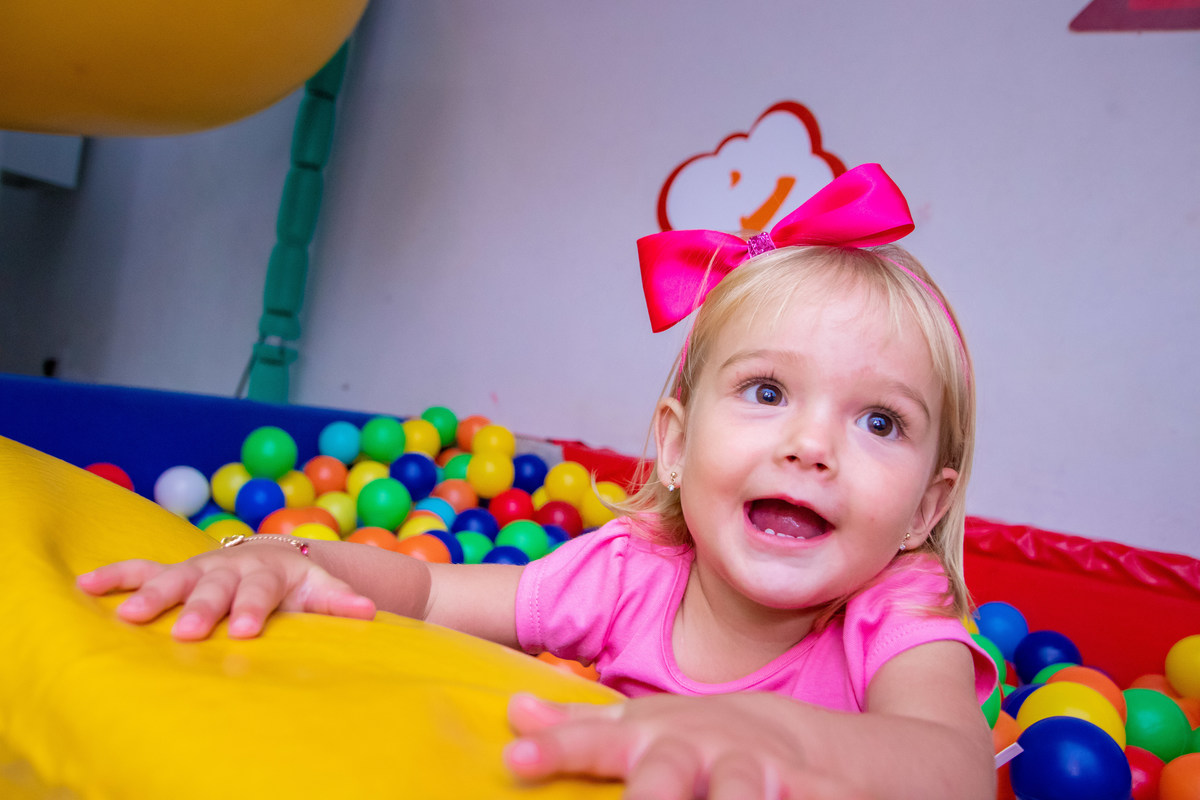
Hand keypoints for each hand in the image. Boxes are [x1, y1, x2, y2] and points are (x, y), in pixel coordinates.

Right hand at [76, 542, 375, 640]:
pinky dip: (115, 575)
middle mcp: (230, 565)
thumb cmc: (299, 585)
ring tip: (128, 617)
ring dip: (152, 595)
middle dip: (201, 608)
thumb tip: (368, 611)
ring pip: (174, 578)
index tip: (247, 631)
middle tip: (188, 633)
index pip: (261, 592)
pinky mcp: (177, 569)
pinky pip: (142, 567)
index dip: (253, 610)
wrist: (280, 558)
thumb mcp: (322, 590)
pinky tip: (84, 586)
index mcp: (269, 572)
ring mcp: (200, 566)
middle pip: (215, 587)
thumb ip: (340, 602)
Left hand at [503, 692, 872, 799]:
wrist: (803, 738)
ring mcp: (758, 771)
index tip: (517, 759)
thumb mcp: (646, 725)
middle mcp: (704, 749)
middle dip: (646, 795)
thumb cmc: (703, 737)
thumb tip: (514, 710)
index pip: (601, 740)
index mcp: (659, 736)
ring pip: (742, 791)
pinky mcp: (812, 791)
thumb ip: (581, 725)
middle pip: (668, 771)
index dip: (561, 747)